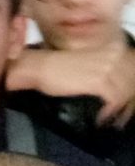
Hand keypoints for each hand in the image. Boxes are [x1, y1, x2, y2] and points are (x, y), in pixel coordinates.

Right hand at [7, 46, 134, 123]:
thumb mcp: (89, 60)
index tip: (128, 101)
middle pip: (133, 81)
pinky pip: (114, 99)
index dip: (132, 86)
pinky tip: (102, 117)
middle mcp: (113, 55)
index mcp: (113, 47)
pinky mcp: (98, 81)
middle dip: (130, 100)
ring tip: (112, 119)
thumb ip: (107, 67)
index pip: (133, 68)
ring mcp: (107, 67)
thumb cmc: (58, 66)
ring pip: (126, 91)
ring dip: (121, 109)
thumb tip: (121, 82)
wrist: (39, 67)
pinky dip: (110, 111)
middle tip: (123, 114)